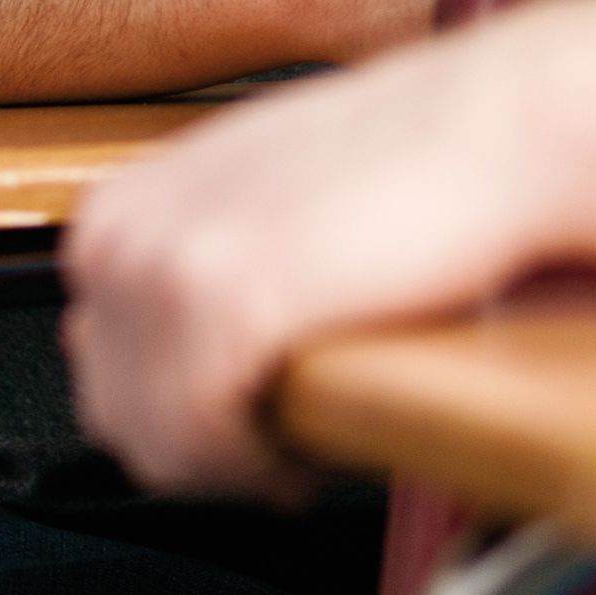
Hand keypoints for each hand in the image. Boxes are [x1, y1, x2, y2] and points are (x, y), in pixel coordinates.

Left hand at [61, 35, 557, 493]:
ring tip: (303, 445)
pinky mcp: (222, 301)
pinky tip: (311, 443)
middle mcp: (118, 232)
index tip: (245, 427)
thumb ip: (200, 261)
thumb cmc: (404, 163)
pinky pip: (202, 439)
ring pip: (154, 439)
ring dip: (232, 465)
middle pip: (117, 412)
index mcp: (120, 207)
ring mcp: (160, 264)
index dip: (177, 415)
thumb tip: (180, 355)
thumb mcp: (259, 200)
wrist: (494, 129)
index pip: (102, 367)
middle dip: (199, 448)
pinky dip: (257, 464)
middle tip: (281, 448)